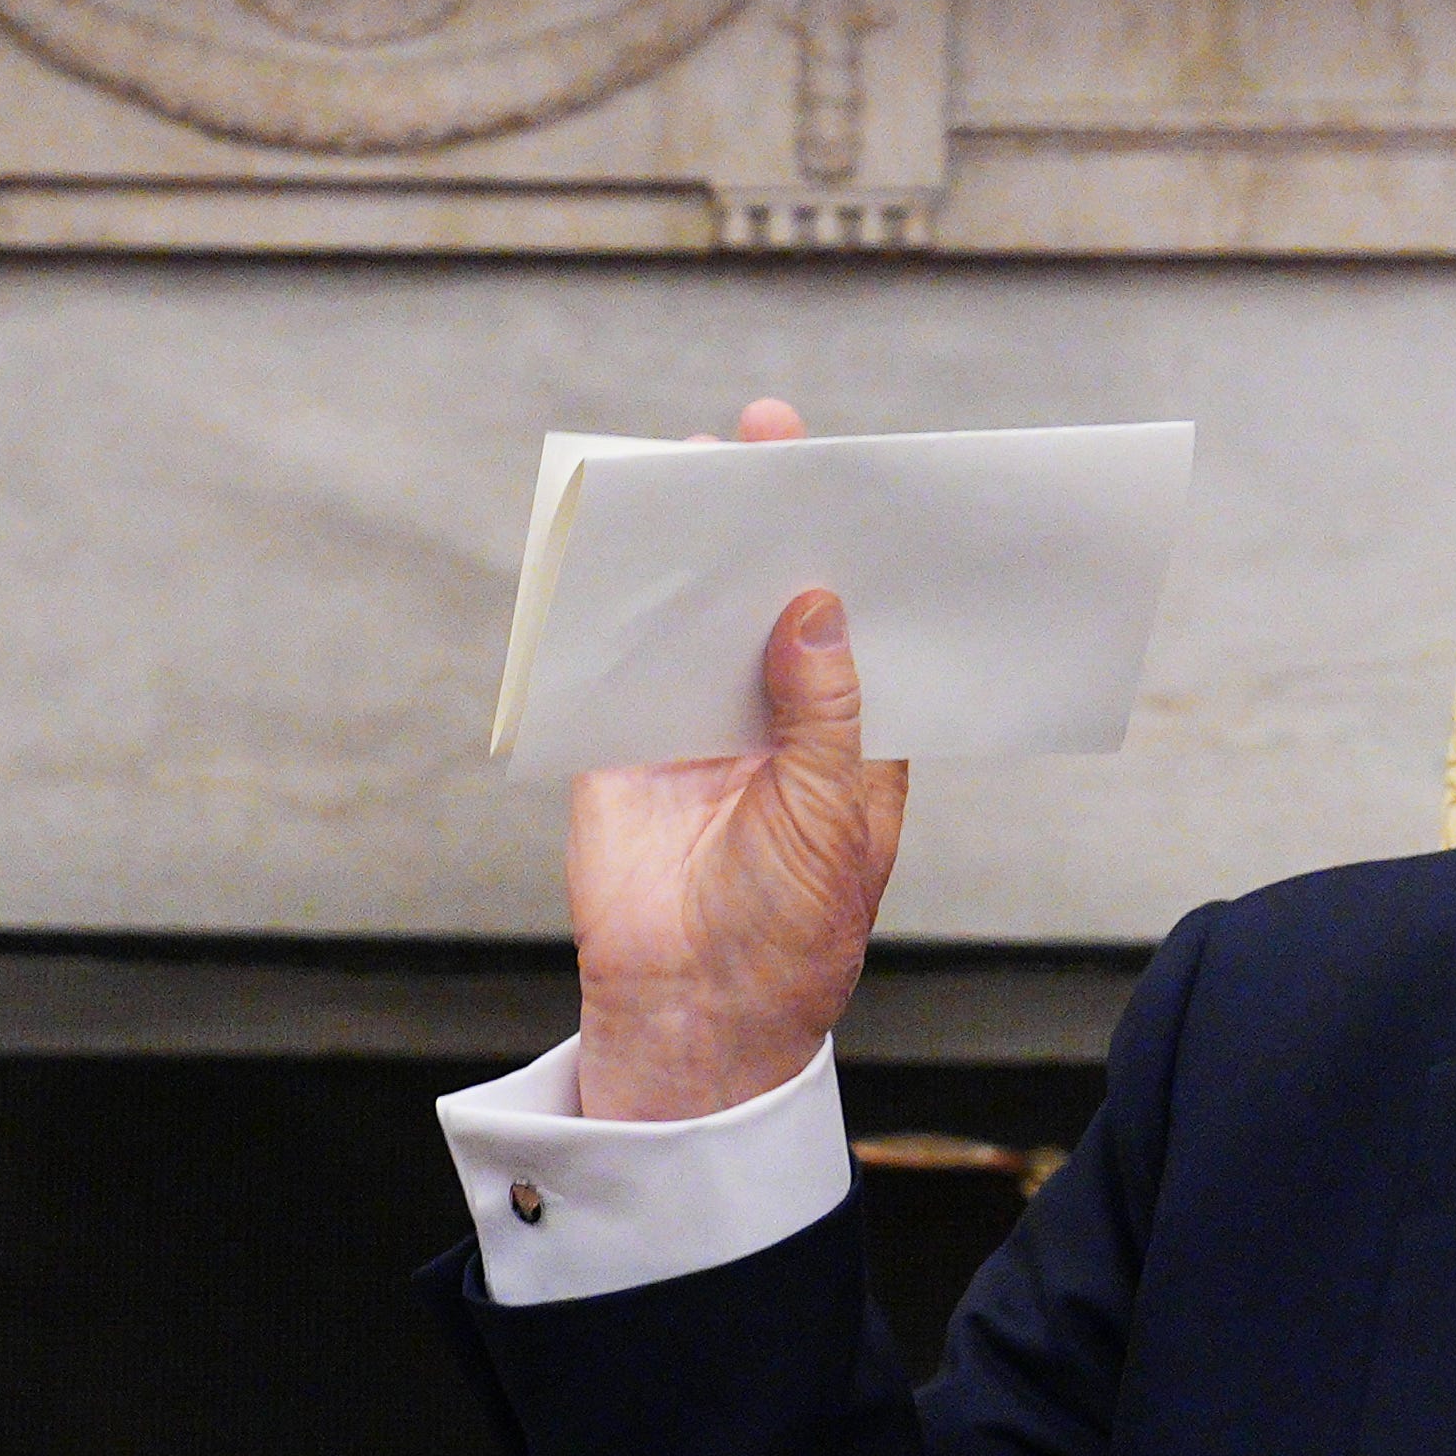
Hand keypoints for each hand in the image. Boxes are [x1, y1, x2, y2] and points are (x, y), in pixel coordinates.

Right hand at [562, 397, 914, 1121]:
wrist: (694, 1013)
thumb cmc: (790, 929)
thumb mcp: (830, 812)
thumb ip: (823, 707)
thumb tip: (815, 602)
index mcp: (843, 729)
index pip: (849, 618)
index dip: (848, 547)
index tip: (847, 473)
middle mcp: (769, 713)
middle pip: (764, 597)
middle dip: (763, 525)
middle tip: (757, 442)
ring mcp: (692, 723)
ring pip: (687, 618)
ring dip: (682, 554)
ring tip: (683, 476)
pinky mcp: (620, 744)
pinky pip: (611, 663)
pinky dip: (606, 610)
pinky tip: (609, 550)